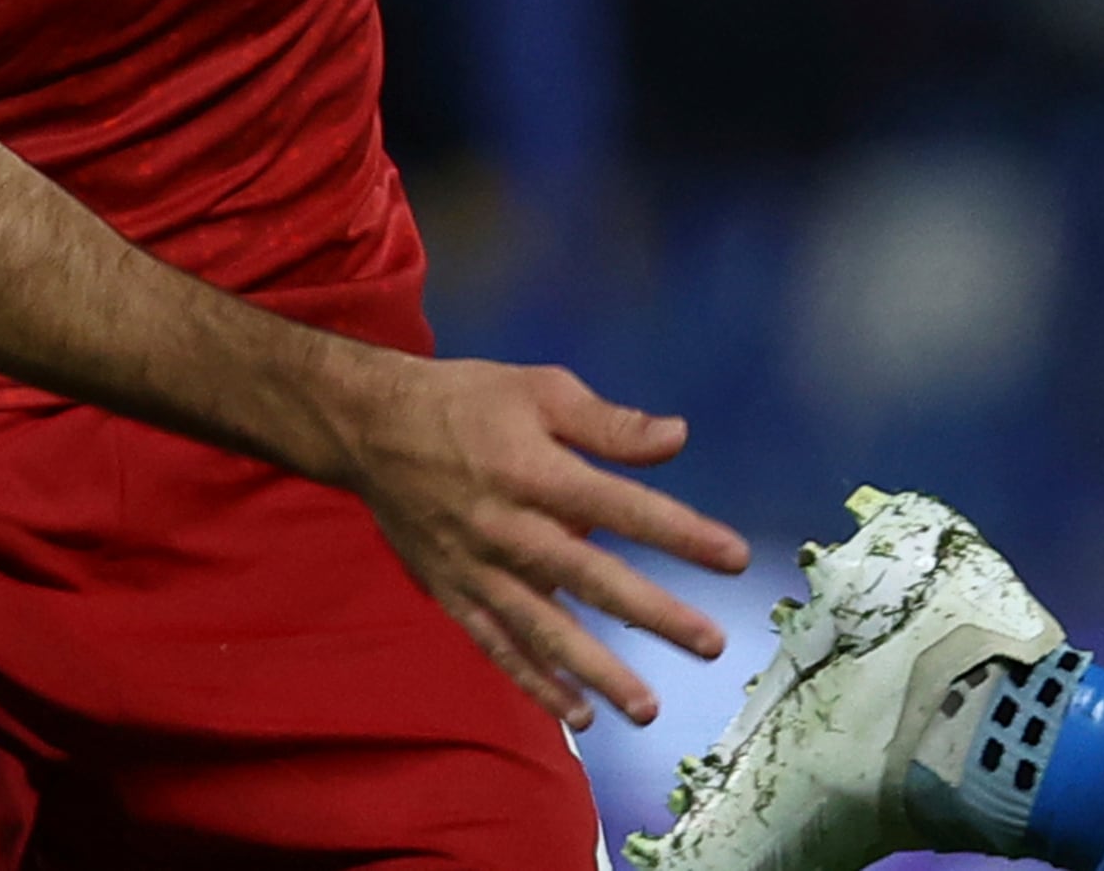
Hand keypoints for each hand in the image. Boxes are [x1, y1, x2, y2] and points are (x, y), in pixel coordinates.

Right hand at [329, 355, 753, 728]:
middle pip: (592, 579)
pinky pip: (498, 647)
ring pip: (545, 630)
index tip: (733, 556)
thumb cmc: (468, 402)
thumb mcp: (540, 389)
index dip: (680, 533)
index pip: (622, 507)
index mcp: (536, 472)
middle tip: (710, 645)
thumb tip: (678, 438)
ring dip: (597, 671)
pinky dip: (535, 683)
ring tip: (647, 707)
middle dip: (654, 614)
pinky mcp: (454, 595)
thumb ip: (609, 423)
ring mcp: (479, 571)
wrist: (370, 430)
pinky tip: (578, 714)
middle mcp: (510, 530)